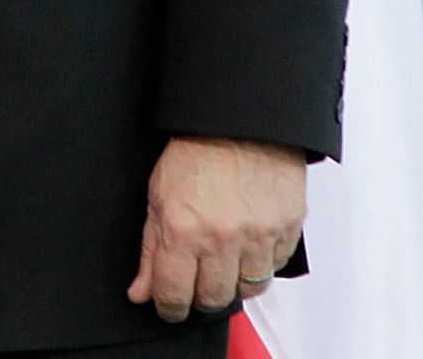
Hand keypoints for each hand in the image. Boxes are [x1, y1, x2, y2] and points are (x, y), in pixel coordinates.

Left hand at [127, 136, 304, 321]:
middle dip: (200, 295)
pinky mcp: (287, 232)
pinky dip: (259, 263)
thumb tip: (141, 291)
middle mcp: (221, 239)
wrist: (239, 122)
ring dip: (232, 280)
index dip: (168, 307)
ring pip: (246, 290)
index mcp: (183, 229)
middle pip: (212, 299)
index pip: (174, 295)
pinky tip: (247, 242)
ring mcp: (258, 237)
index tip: (168, 305)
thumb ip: (150, 248)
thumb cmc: (194, 151)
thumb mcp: (157, 195)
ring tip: (222, 256)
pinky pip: (273, 269)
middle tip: (195, 277)